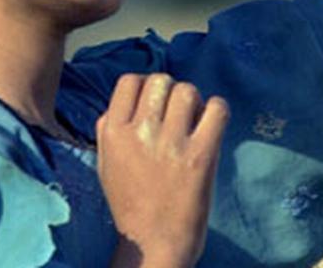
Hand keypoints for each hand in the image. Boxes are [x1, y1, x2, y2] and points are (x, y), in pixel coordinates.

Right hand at [96, 73, 229, 265]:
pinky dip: (218, 109)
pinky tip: (213, 123)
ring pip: (188, 90)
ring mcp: (172, 141)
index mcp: (114, 131)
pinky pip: (217, 108)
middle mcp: (141, 130)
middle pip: (160, 80)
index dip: (144, 86)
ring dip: (194, 101)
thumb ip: (108, 129)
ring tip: (195, 121)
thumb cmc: (129, 204)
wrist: (154, 242)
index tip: (154, 101)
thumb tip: (125, 102)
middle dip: (170, 92)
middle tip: (177, 113)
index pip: (129, 80)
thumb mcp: (104, 163)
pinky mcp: (202, 154)